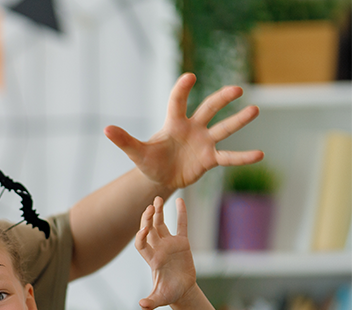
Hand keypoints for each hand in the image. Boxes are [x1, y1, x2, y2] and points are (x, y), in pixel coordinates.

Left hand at [104, 73, 263, 191]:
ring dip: (238, 120)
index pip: (178, 102)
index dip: (182, 90)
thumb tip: (106, 129)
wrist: (161, 177)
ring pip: (224, 129)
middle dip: (221, 99)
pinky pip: (229, 156)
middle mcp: (193, 128)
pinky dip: (243, 157)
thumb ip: (124, 140)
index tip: (189, 76)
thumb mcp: (136, 152)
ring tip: (254, 110)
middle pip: (208, 109)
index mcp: (174, 123)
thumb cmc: (150, 161)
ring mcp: (204, 142)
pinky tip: (260, 154)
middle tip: (237, 89)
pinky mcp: (210, 159)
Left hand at [136, 197, 196, 309]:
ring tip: (157, 199)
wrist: (181, 291)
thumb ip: (150, 302)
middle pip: (149, 230)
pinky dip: (181, 214)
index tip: (143, 229)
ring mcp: (170, 244)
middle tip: (149, 207)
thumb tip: (142, 306)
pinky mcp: (182, 243)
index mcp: (152, 259)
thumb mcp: (159, 299)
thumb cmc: (169, 294)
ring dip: (158, 213)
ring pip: (161, 225)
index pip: (141, 244)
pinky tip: (181, 201)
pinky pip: (181, 225)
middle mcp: (158, 249)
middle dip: (147, 219)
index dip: (141, 236)